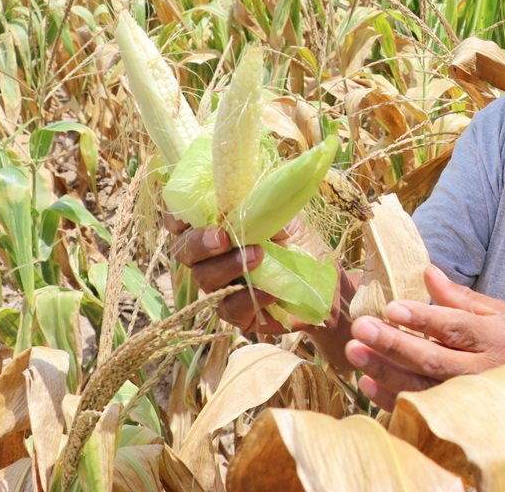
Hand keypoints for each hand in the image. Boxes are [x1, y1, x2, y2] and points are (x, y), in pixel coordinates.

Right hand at [162, 211, 324, 333]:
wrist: (327, 284)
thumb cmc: (301, 244)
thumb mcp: (286, 216)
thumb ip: (264, 203)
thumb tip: (250, 192)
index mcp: (218, 227)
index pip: (182, 220)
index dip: (177, 216)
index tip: (187, 215)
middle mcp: (212, 257)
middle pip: (184, 250)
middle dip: (199, 242)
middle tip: (222, 237)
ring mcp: (221, 286)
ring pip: (205, 277)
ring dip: (229, 265)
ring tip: (258, 256)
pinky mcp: (236, 313)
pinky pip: (230, 307)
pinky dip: (248, 297)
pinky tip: (270, 290)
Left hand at [344, 265, 504, 409]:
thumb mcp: (499, 313)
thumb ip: (460, 297)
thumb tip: (427, 272)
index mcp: (494, 339)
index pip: (455, 327)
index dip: (424, 319)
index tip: (393, 308)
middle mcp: (480, 371)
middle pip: (432, 359)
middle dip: (394, 344)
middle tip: (361, 327)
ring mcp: (466, 400)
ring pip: (421, 387)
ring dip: (385, 371)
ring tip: (355, 352)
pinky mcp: (454, 419)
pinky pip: (418, 411)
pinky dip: (390, 399)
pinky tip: (366, 382)